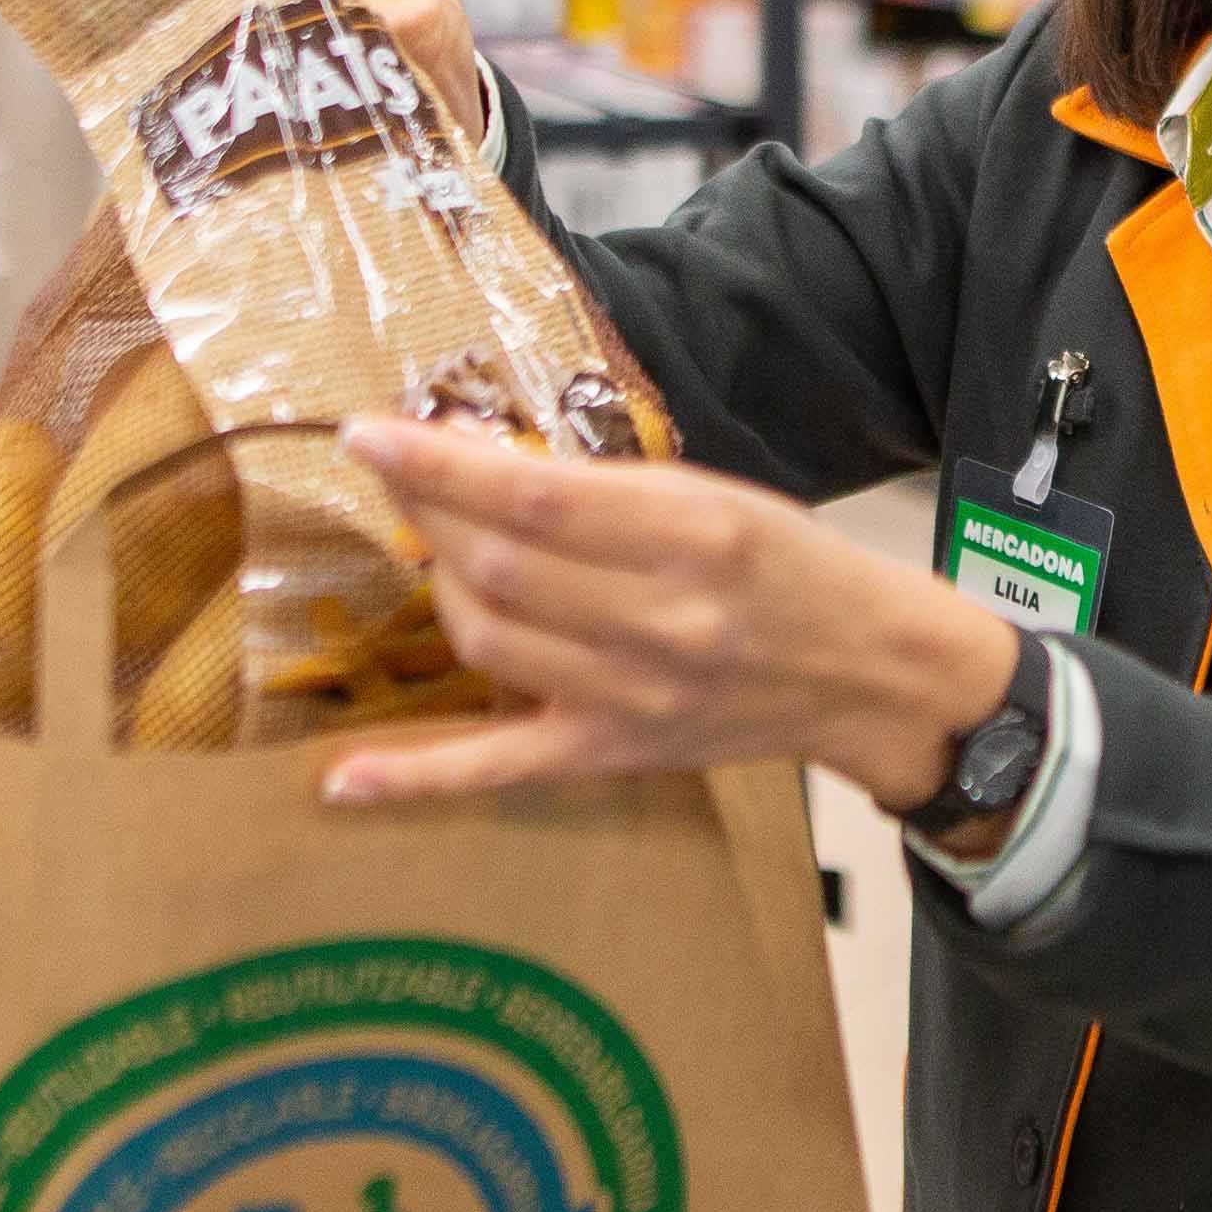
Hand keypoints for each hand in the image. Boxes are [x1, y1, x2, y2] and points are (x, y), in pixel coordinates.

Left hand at [325, 415, 1018, 810]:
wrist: (868, 672)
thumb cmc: (789, 567)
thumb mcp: (716, 496)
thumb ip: (605, 490)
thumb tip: (481, 466)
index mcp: (695, 532)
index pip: (533, 497)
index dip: (438, 465)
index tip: (370, 431)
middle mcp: (662, 619)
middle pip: (496, 566)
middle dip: (426, 511)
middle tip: (398, 475)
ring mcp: (633, 696)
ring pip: (487, 639)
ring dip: (434, 584)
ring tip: (425, 546)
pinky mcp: (615, 753)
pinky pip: (500, 769)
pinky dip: (417, 778)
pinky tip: (342, 779)